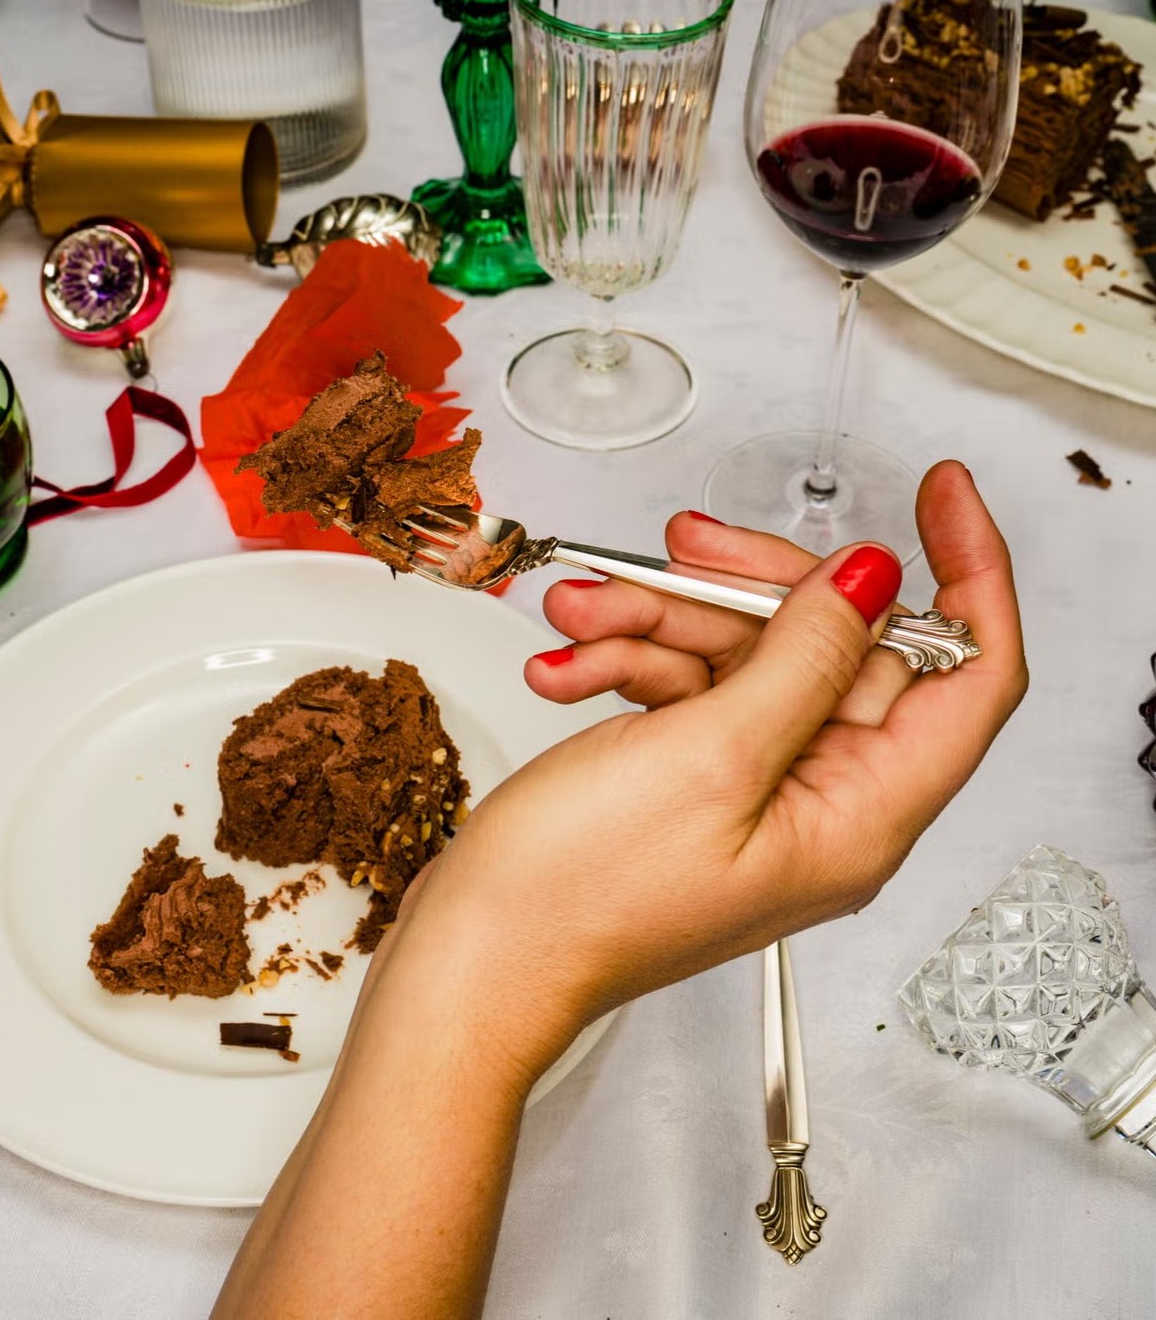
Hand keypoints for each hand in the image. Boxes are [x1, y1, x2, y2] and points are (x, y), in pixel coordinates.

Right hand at [390, 460, 1026, 1083]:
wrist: (478, 951)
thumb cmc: (579, 900)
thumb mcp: (709, 757)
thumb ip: (805, 659)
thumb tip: (871, 582)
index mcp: (859, 816)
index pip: (970, 677)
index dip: (970, 576)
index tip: (941, 499)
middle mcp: (818, 802)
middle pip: (833, 646)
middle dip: (748, 588)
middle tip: (690, 552)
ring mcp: (750, 787)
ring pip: (744, 654)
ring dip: (659, 622)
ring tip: (586, 617)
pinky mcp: (690, 774)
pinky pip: (686, 685)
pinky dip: (629, 660)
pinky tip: (571, 665)